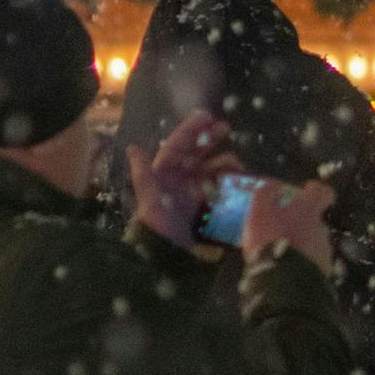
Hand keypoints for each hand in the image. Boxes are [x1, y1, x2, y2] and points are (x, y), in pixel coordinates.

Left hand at [128, 112, 236, 249]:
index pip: (178, 146)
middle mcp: (181, 179)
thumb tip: (132, 147)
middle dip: (211, 139)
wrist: (170, 258)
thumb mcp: (149, 200)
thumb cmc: (158, 227)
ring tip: (238, 165)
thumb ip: (143, 174)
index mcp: (165, 174)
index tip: (208, 116)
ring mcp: (197, 192)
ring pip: (213, 168)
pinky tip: (242, 180)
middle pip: (197, 153)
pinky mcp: (210, 206)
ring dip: (225, 163)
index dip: (191, 130)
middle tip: (227, 128)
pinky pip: (223, 188)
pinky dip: (232, 182)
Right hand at [242, 179, 333, 271]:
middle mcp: (322, 228)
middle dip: (302, 223)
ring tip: (282, 254)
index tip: (305, 191)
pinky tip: (287, 270)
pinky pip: (313, 264)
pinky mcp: (323, 272)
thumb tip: (271, 184)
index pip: (324, 192)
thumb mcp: (260, 212)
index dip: (315, 190)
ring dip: (302, 245)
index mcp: (309, 210)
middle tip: (284, 229)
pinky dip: (303, 264)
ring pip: (314, 243)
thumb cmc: (271, 239)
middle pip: (316, 220)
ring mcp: (325, 251)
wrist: (284, 280)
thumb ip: (265, 195)